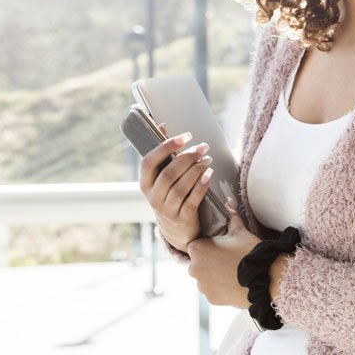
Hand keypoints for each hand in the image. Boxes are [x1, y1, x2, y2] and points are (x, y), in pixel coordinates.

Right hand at [137, 129, 212, 251]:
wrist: (176, 230)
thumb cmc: (169, 194)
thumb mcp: (161, 177)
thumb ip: (162, 152)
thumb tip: (162, 125)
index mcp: (145, 183)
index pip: (149, 162)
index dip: (165, 147)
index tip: (185, 136)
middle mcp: (153, 197)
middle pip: (169, 173)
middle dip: (187, 157)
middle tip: (203, 146)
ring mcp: (167, 209)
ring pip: (181, 186)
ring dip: (196, 169)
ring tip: (208, 158)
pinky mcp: (182, 218)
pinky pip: (193, 199)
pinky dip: (201, 185)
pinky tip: (209, 173)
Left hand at [185, 210, 259, 307]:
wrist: (264, 280)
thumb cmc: (250, 253)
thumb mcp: (240, 231)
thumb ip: (231, 216)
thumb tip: (229, 202)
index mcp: (197, 249)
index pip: (196, 246)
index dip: (208, 246)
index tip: (220, 247)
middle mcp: (194, 268)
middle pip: (198, 262)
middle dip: (209, 261)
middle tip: (227, 260)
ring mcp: (202, 286)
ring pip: (204, 278)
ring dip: (213, 275)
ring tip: (231, 272)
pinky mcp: (211, 299)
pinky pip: (212, 291)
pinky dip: (219, 288)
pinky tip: (233, 283)